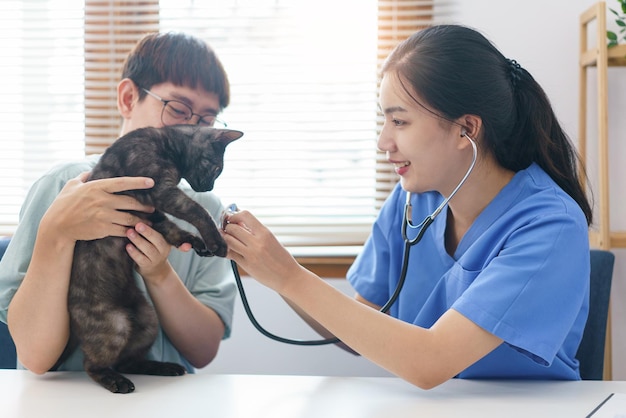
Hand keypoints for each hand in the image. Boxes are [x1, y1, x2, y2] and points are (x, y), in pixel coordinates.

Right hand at [40, 172, 154, 242]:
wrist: (57, 226)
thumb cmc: (63, 204)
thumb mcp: (71, 186)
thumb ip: (82, 177)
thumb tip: (89, 170)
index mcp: (96, 187)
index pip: (122, 183)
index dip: (138, 182)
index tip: (151, 182)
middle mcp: (102, 200)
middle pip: (131, 202)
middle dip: (144, 205)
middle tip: (153, 207)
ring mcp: (104, 215)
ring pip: (130, 218)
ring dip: (141, 220)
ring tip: (149, 222)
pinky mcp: (103, 229)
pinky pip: (123, 229)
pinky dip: (131, 230)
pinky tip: (137, 231)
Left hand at [125, 222, 173, 284]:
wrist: (155, 270)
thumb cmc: (153, 248)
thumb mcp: (157, 239)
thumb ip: (152, 229)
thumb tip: (141, 211)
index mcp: (167, 240)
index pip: (166, 232)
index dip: (161, 228)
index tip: (155, 223)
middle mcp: (164, 249)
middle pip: (157, 239)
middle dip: (147, 232)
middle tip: (137, 224)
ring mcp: (156, 258)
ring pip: (148, 249)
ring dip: (138, 240)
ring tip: (129, 232)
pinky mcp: (147, 266)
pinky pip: (140, 258)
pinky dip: (134, 252)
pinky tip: (127, 246)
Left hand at [221, 210, 301, 292]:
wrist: (289, 277)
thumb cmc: (282, 258)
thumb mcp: (272, 240)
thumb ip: (256, 232)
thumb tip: (239, 222)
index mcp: (265, 233)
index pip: (245, 215)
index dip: (235, 215)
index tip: (232, 218)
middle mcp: (257, 243)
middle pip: (233, 228)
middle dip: (228, 227)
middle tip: (228, 229)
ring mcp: (251, 254)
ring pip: (228, 240)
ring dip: (225, 238)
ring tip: (227, 238)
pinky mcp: (246, 265)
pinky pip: (230, 254)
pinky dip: (227, 250)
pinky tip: (230, 249)